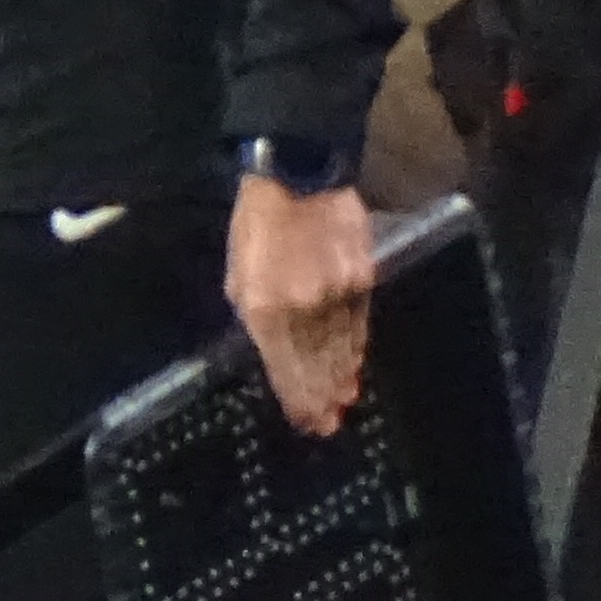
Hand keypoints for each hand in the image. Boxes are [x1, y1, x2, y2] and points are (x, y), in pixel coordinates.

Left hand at [227, 173, 376, 436]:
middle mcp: (304, 307)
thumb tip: (274, 349)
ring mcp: (337, 294)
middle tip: (328, 425)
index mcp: (265, 307)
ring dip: (341, 377)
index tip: (305, 421)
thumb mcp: (237, 274)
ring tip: (342, 401)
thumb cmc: (257, 225)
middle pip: (316, 364)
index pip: (283, 366)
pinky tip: (355, 365)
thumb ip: (254, 314)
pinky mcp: (363, 278)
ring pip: (341, 348)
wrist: (299, 175)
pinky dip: (357, 347)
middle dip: (320, 397)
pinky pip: (360, 323)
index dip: (296, 397)